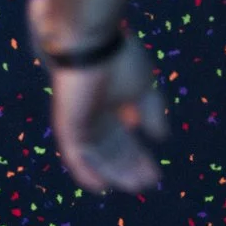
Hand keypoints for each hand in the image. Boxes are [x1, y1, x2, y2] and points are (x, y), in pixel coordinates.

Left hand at [47, 33, 167, 192]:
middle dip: (128, 164)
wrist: (89, 38)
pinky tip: (100, 186)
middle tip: (146, 183)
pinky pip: (74, 152)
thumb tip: (160, 137)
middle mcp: (92, 109)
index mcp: (109, 99)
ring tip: (133, 186)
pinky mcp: (66, 120)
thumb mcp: (144, 85)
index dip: (138, 154)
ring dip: (112, 170)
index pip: (122, 133)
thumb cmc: (117, 56)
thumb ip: (151, 111)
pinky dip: (84, 170)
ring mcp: (78, 115)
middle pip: (110, 145)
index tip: (155, 173)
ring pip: (95, 152)